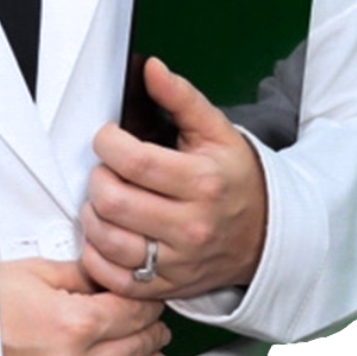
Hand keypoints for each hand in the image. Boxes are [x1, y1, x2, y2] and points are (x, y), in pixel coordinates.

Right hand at [0, 258, 169, 355]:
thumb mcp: (31, 272)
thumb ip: (80, 274)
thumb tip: (109, 276)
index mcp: (74, 324)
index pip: (133, 311)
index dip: (148, 300)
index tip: (151, 293)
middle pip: (135, 348)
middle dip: (152, 330)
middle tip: (158, 319)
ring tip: (155, 354)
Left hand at [80, 58, 267, 300]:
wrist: (264, 235)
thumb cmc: (234, 180)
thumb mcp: (216, 131)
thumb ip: (181, 97)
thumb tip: (151, 67)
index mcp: (203, 183)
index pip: (134, 161)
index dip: (107, 142)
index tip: (108, 137)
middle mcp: (191, 226)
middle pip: (113, 201)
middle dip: (98, 177)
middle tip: (107, 169)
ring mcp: (178, 262)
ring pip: (107, 241)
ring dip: (93, 215)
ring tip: (105, 199)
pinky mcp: (165, 288)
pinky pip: (112, 277)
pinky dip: (96, 255)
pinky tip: (106, 233)